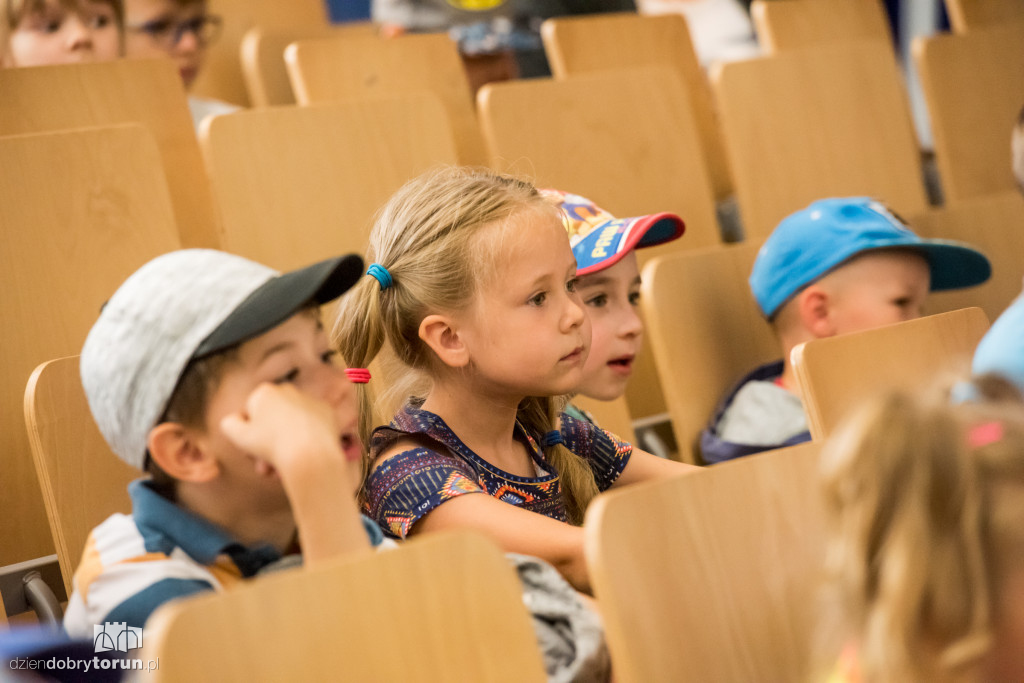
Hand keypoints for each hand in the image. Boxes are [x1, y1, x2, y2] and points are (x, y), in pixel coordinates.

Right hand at [220, 382, 342, 476]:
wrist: (310, 455)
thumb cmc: (271, 445)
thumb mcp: (237, 436)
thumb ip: (228, 424)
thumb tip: (233, 420)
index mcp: (264, 392)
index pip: (249, 414)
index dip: (248, 436)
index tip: (251, 453)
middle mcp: (287, 390)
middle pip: (271, 420)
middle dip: (265, 445)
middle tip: (264, 467)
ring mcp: (309, 400)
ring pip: (290, 425)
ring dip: (283, 446)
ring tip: (281, 469)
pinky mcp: (327, 412)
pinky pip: (310, 427)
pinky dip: (305, 440)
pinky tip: (302, 455)